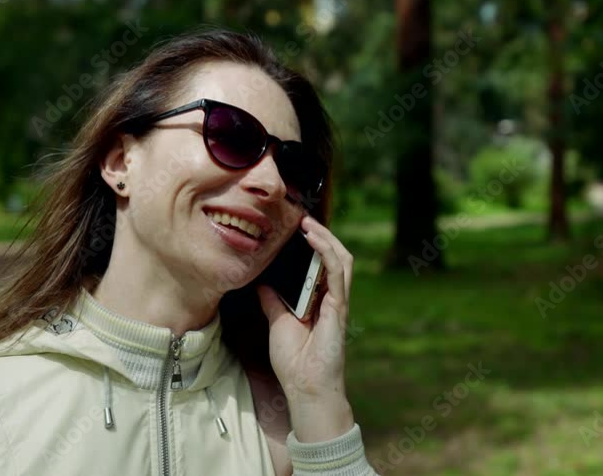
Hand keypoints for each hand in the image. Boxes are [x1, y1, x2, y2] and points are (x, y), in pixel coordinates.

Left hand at [256, 214, 354, 441]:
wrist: (304, 386)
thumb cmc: (294, 360)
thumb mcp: (277, 322)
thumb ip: (273, 301)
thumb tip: (261, 282)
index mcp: (320, 300)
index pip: (321, 263)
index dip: (313, 243)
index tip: (294, 226)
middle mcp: (332, 297)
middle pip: (334, 255)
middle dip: (320, 234)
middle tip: (300, 217)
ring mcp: (337, 301)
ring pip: (341, 258)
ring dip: (325, 237)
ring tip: (307, 222)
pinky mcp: (338, 307)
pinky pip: (337, 272)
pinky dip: (326, 252)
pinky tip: (313, 238)